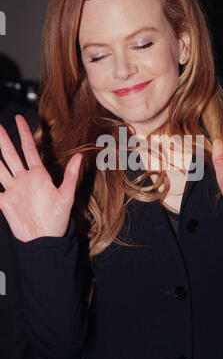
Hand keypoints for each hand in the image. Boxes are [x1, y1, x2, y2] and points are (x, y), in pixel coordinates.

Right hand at [0, 115, 82, 240]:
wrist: (45, 239)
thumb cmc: (58, 219)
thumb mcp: (67, 195)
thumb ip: (71, 175)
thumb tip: (80, 156)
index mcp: (38, 174)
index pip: (29, 149)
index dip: (24, 133)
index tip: (19, 119)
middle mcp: (24, 179)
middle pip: (10, 154)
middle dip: (3, 139)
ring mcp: (13, 189)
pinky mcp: (5, 201)